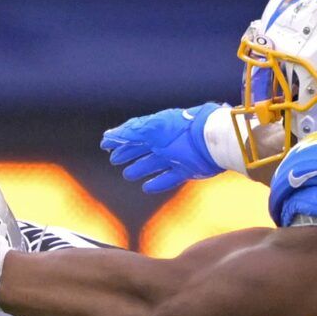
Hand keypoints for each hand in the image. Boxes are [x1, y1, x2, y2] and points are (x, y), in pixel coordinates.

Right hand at [102, 103, 227, 193]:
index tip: (106, 146)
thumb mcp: (151, 129)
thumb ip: (130, 133)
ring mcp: (177, 156)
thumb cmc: (180, 131)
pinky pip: (170, 177)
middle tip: (115, 161)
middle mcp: (165, 141)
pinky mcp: (188, 169)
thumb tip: (109, 136)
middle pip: (143, 148)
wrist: (210, 141)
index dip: (119, 140)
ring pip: (154, 163)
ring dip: (141, 168)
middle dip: (129, 153)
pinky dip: (158, 182)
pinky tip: (148, 187)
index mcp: (157, 128)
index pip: (134, 133)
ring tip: (128, 175)